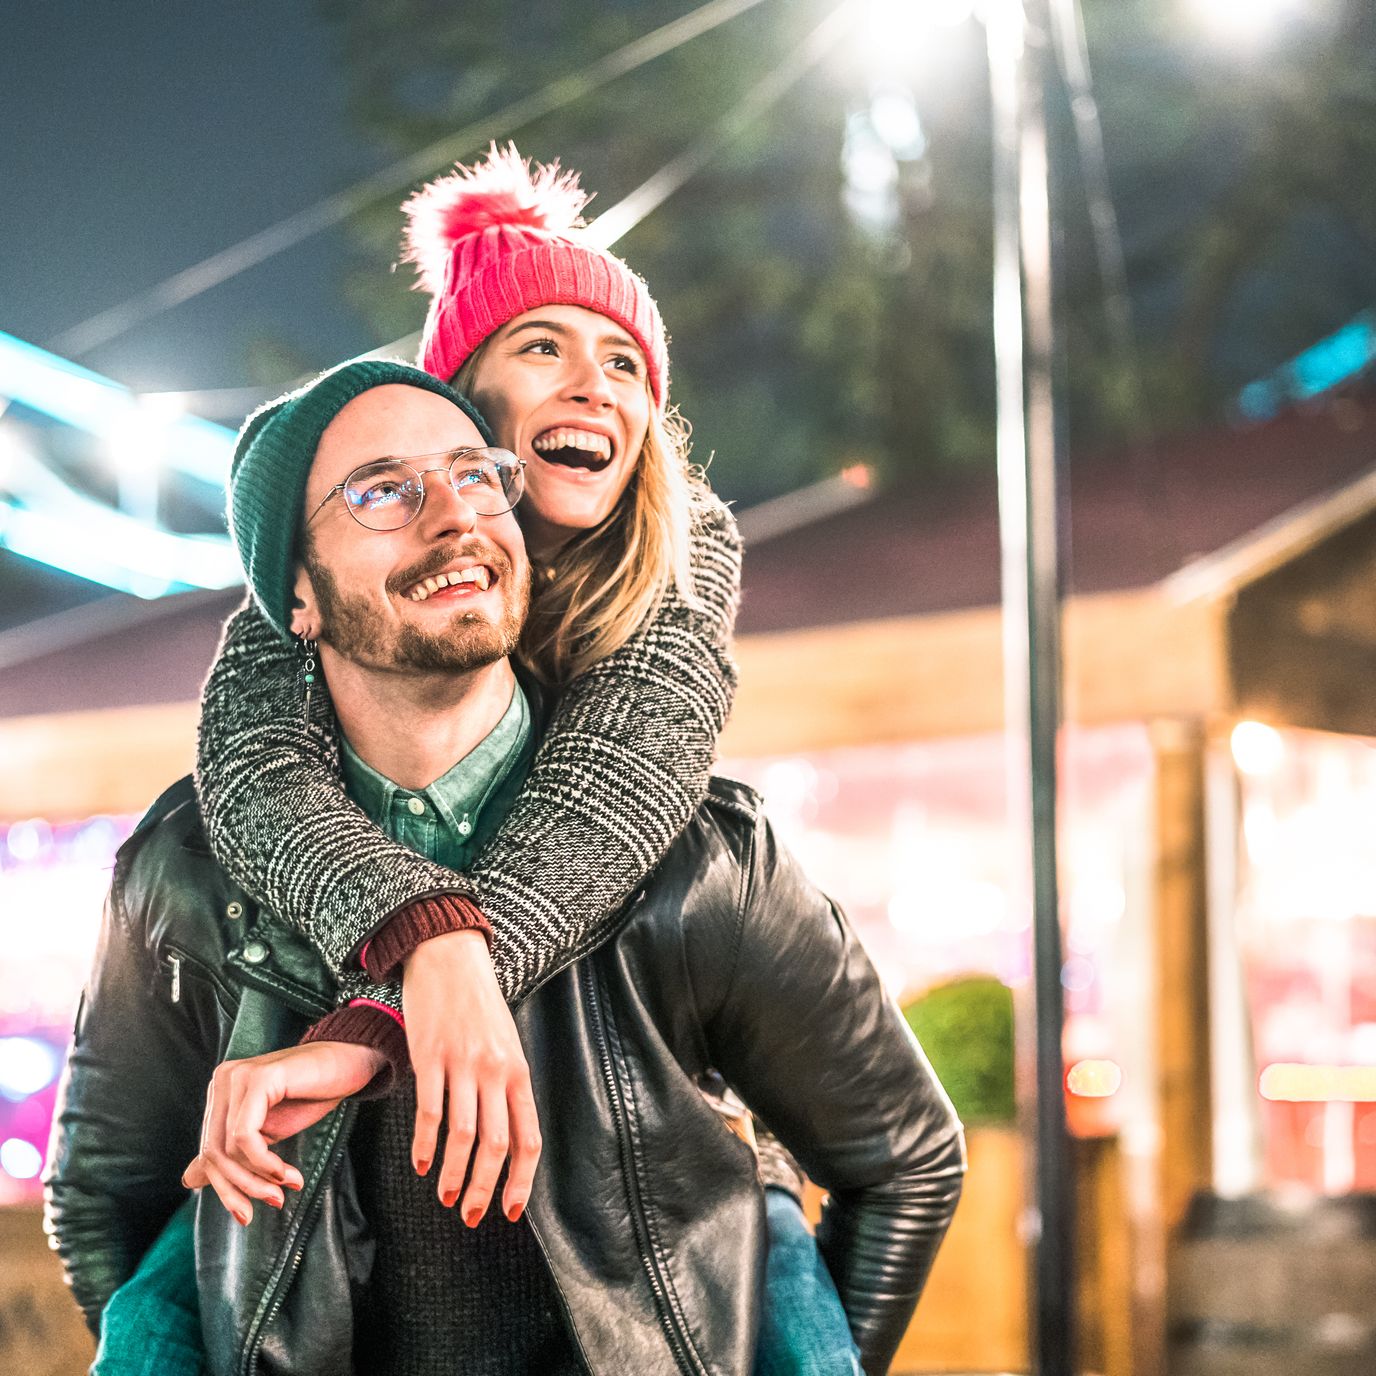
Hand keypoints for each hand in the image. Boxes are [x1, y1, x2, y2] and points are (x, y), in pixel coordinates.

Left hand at [182, 1041, 383, 1223]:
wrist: (350, 1063)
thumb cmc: (311, 1095)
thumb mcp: (267, 1131)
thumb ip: (232, 1151)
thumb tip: (187, 1179)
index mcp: (221, 1091)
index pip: (209, 1150)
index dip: (225, 1188)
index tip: (247, 1214)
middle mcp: (223, 1079)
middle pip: (214, 1152)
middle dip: (241, 1187)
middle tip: (272, 1203)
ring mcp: (239, 1076)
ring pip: (229, 1148)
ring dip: (259, 1179)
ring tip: (285, 1188)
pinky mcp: (259, 1078)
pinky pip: (246, 1135)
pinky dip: (265, 1163)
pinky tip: (286, 1174)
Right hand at [402, 929, 541, 1224]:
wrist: (449, 956)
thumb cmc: (478, 1005)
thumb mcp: (505, 1044)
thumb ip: (506, 1087)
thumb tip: (506, 1140)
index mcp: (518, 1071)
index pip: (527, 1138)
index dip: (520, 1181)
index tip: (509, 1211)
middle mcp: (495, 1071)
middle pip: (495, 1146)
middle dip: (485, 1190)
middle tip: (472, 1217)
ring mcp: (462, 1064)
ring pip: (462, 1136)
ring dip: (454, 1176)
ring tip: (446, 1198)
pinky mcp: (429, 1057)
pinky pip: (428, 1111)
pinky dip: (424, 1145)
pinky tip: (421, 1165)